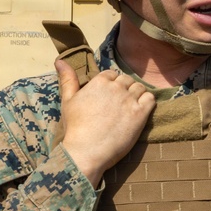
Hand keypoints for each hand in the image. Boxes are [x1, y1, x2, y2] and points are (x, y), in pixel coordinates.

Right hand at [56, 60, 155, 186]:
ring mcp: (129, 100)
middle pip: (127, 80)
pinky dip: (148, 102)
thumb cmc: (75, 127)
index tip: (108, 97)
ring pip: (140, 87)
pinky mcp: (141, 113)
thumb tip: (60, 60)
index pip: (112, 74)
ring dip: (136, 94)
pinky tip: (140, 111)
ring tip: (129, 108)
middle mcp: (116, 87)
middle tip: (119, 104)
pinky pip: (150, 99)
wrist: (87, 150)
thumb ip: (67, 79)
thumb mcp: (68, 100)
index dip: (111, 84)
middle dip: (124, 89)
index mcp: (99, 82)